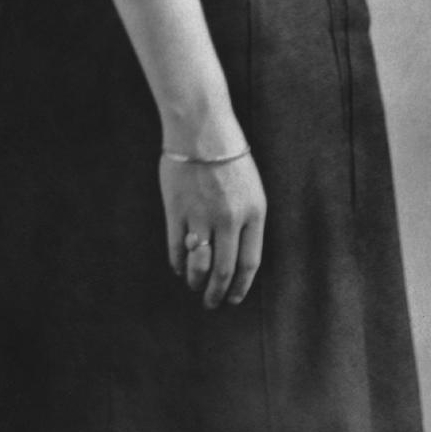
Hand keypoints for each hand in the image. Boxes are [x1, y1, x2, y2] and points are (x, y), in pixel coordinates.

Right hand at [159, 118, 266, 309]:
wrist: (201, 128)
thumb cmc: (228, 155)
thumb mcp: (251, 188)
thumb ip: (246, 221)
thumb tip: (235, 256)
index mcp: (254, 213)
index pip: (249, 263)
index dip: (241, 287)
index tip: (234, 299)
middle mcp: (230, 219)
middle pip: (224, 271)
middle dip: (217, 293)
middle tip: (211, 303)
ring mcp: (202, 216)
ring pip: (199, 265)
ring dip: (196, 281)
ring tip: (194, 286)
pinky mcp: (176, 210)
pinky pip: (177, 248)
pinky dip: (177, 262)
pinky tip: (178, 266)